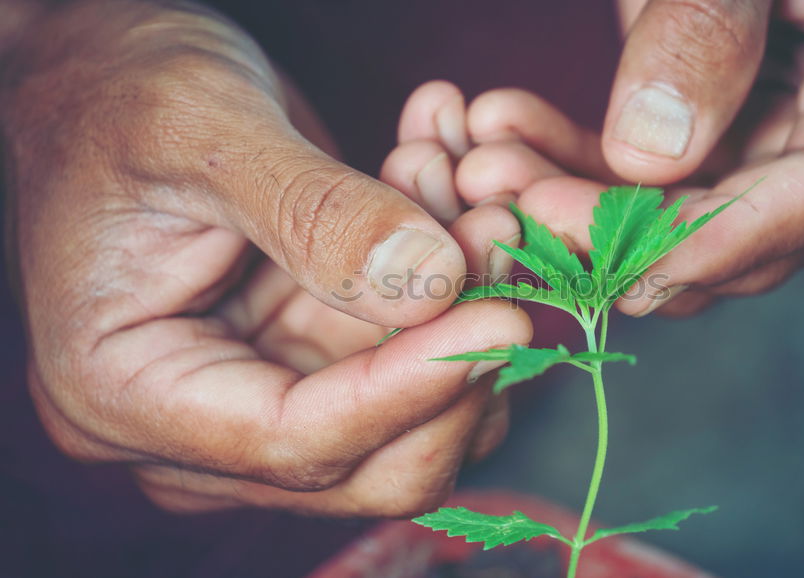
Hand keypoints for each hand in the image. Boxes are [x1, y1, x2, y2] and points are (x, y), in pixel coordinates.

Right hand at [3, 1, 528, 515]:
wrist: (106, 74)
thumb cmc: (115, 92)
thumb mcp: (200, 131)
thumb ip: (313, 216)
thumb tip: (436, 285)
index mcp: (127, 394)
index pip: (293, 442)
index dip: (409, 393)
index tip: (503, 321)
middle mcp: (200, 421)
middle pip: (372, 456)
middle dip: (456, 354)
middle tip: (500, 232)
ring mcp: (264, 389)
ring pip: (415, 404)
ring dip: (467, 300)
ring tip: (470, 183)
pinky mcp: (314, 351)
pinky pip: (415, 345)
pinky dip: (454, 273)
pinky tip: (450, 182)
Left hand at [395, 0, 803, 316]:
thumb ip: (710, 28)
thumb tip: (648, 158)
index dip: (711, 242)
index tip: (604, 260)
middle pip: (744, 233)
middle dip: (611, 229)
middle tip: (501, 195)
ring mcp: (796, 146)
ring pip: (681, 224)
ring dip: (574, 202)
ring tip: (481, 164)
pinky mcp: (732, 142)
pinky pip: (651, 184)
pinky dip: (574, 167)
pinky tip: (505, 138)